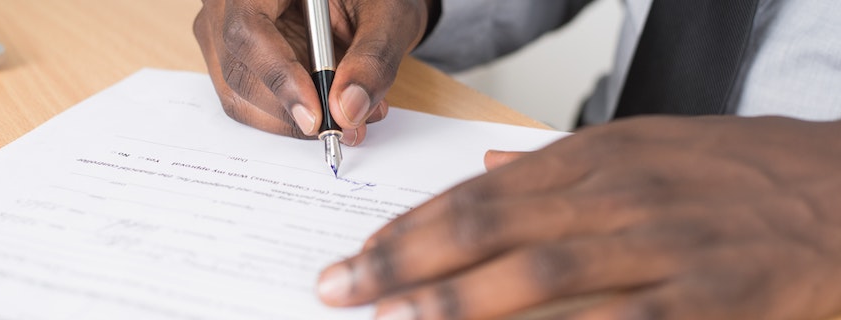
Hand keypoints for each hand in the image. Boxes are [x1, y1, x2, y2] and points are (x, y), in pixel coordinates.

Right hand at [194, 0, 433, 145]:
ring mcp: (224, 33)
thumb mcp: (386, 15)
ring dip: (292, 119)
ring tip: (348, 115)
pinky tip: (329, 106)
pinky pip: (249, 101)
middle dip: (290, 110)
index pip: (248, 30)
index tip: (315, 115)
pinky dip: (289, 115)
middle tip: (344, 125)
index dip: (279, 77)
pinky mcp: (236, 60)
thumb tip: (348, 110)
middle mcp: (229, 5)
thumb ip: (373, 57)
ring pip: (239, 95)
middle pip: (237, 70)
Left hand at [317, 116, 840, 319]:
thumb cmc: (740, 172)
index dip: (409, 226)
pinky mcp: (708, 299)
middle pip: (487, 231)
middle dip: (403, 264)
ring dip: (455, 303)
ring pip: (537, 277)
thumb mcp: (647, 146)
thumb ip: (562, 164)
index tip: (357, 253)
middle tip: (339, 289)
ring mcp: (661, 248)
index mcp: (597, 158)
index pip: (477, 192)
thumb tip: (488, 163)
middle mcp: (616, 196)